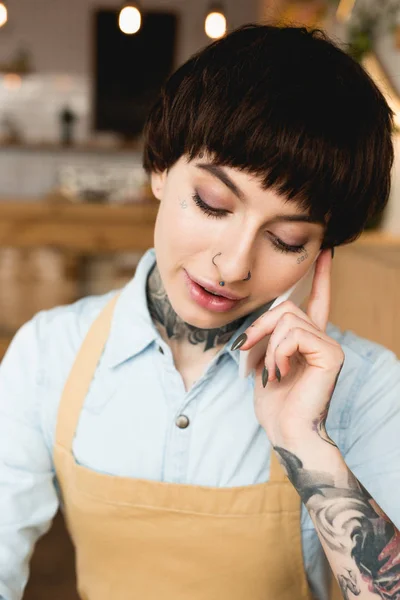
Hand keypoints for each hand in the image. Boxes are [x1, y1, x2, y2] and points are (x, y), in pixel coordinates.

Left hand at [235, 250, 343, 449]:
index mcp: (308, 340)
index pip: (316, 301)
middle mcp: (322, 339)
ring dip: (268, 346)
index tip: (325, 253)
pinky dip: (278, 353)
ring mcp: (328, 346)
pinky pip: (293, 335)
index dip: (320, 277)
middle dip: (260, 326)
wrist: (286, 431)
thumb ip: (269, 336)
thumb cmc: (274, 403)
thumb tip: (266, 318)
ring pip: (287, 320)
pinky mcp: (331, 354)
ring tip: (271, 371)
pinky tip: (281, 373)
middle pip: (287, 308)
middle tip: (246, 348)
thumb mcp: (264, 361)